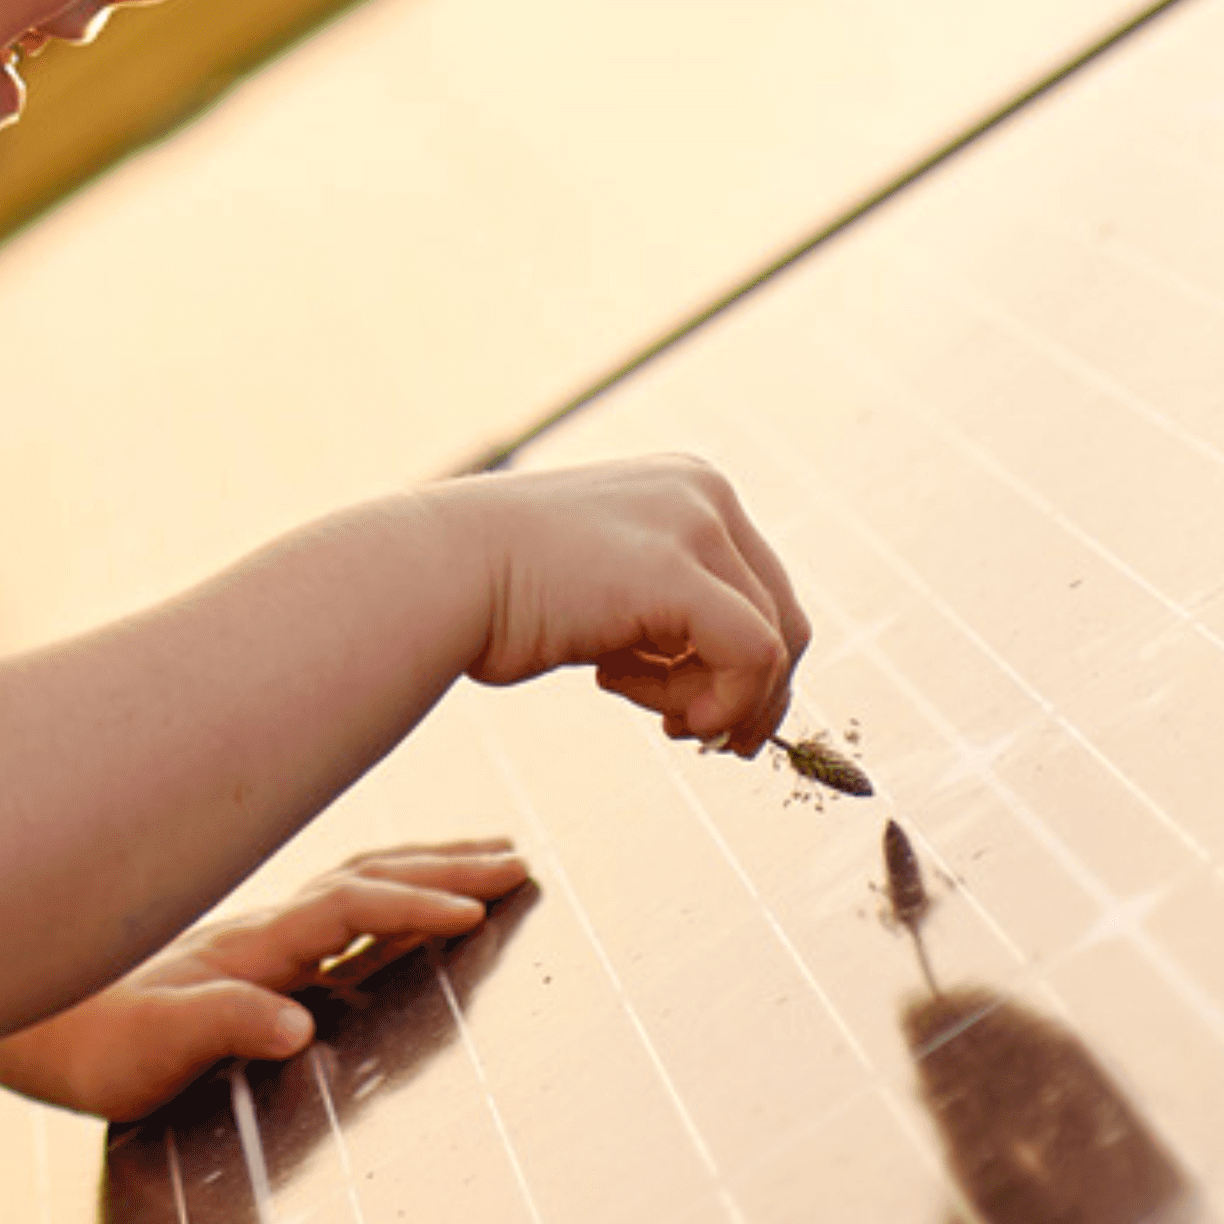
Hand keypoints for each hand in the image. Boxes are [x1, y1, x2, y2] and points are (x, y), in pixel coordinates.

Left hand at [0, 841, 532, 1120]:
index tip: (481, 911)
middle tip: (520, 862)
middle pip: (369, 875)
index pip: (350, 908)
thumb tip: (298, 1025)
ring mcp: (260, 932)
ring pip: (360, 876)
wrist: (38, 1027)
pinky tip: (410, 890)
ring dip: (428, 863)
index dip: (415, 907)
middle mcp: (262, 927)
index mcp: (250, 948)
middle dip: (447, 868)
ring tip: (491, 854)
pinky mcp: (256, 950)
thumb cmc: (93, 1050)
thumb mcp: (150, 1054)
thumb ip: (222, 1026)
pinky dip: (393, 883)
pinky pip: (342, 900)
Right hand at [451, 457, 806, 754]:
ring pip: (772, 643)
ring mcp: (694, 524)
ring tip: (654, 716)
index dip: (747, 666)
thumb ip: (670, 612)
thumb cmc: (507, 594)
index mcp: (691, 487)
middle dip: (750, 692)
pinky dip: (724, 703)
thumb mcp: (611, 586)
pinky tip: (659, 716)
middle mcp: (705, 491)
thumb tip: (726, 685)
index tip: (699, 712)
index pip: (764, 590)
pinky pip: (752, 656)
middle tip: (700, 735)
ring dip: (722, 703)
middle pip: (784, 616)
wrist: (439, 578)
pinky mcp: (677, 573)